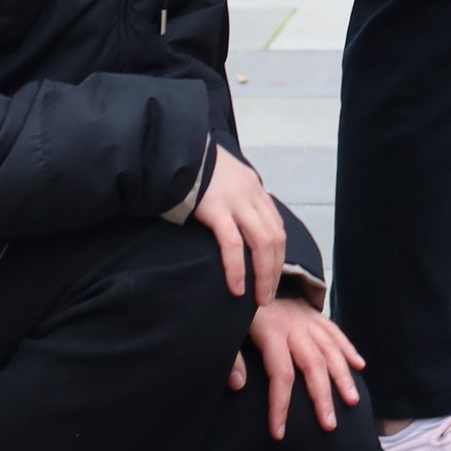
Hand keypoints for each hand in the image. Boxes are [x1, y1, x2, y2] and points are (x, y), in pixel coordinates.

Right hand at [194, 143, 287, 304]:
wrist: (171, 150)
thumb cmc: (191, 171)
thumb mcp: (222, 182)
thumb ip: (232, 201)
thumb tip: (236, 228)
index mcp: (254, 188)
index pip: (277, 227)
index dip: (278, 256)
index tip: (272, 278)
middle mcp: (251, 193)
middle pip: (275, 238)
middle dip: (275, 271)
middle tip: (268, 296)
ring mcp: (234, 200)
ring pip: (262, 242)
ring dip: (264, 275)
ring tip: (259, 299)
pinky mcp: (214, 208)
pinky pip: (232, 244)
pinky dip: (237, 268)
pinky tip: (236, 288)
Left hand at [237, 291, 365, 438]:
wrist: (252, 273)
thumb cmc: (238, 312)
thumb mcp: (226, 332)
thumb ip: (231, 359)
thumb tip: (239, 385)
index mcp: (271, 333)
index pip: (281, 374)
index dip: (280, 405)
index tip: (279, 432)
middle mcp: (294, 327)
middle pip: (313, 365)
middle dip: (322, 397)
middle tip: (330, 425)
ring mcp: (308, 319)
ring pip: (330, 349)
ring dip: (343, 376)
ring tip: (352, 400)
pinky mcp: (315, 314)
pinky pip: (335, 332)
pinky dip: (348, 349)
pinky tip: (360, 366)